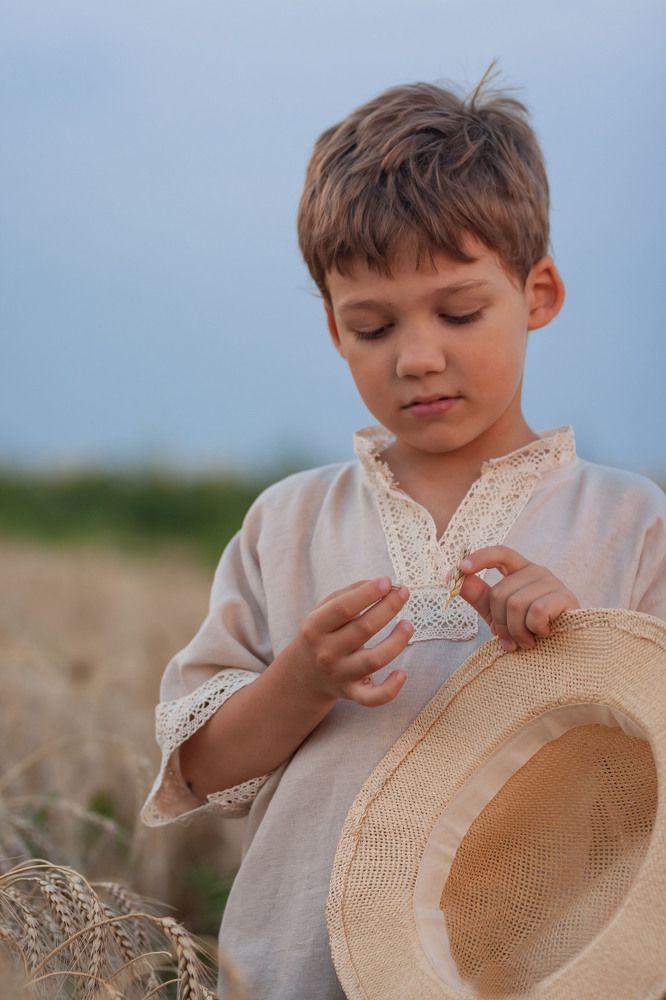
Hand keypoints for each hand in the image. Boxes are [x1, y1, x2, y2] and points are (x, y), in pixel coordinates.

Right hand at [290, 577, 412, 706]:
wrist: (304, 675)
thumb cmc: (321, 634)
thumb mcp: (324, 610)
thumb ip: (350, 594)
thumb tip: (385, 584)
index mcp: (315, 627)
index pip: (343, 608)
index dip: (368, 594)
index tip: (387, 582)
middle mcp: (326, 652)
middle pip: (363, 629)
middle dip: (388, 608)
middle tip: (404, 593)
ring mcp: (340, 674)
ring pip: (374, 660)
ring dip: (397, 641)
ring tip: (408, 625)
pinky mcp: (352, 693)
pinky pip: (373, 698)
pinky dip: (390, 689)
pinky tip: (403, 673)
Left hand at [458, 546, 578, 651]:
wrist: (563, 652)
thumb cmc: (529, 629)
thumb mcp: (497, 612)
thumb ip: (477, 593)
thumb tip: (451, 575)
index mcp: (520, 570)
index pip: (500, 553)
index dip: (480, 557)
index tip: (461, 568)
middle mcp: (537, 571)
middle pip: (501, 592)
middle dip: (501, 623)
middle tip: (510, 641)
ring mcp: (553, 582)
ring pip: (516, 604)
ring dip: (517, 632)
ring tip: (526, 642)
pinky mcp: (567, 597)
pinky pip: (536, 612)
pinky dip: (534, 629)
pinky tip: (544, 635)